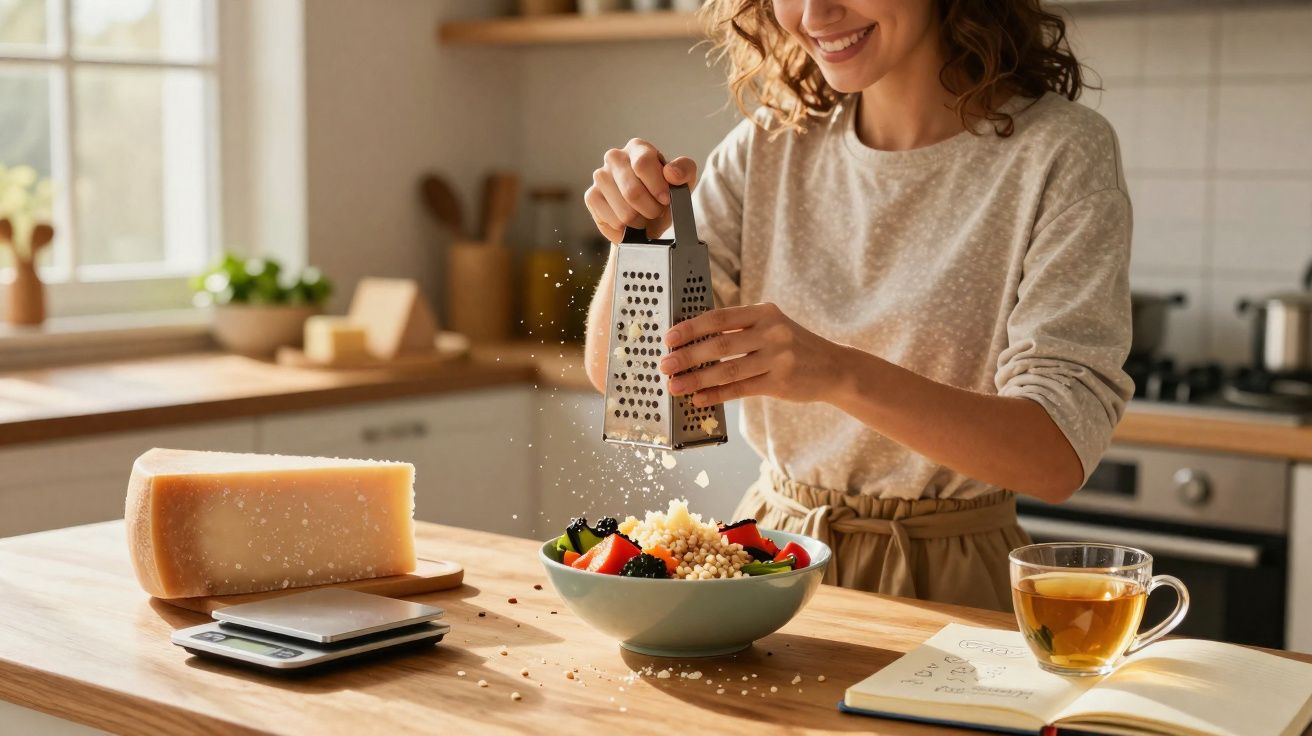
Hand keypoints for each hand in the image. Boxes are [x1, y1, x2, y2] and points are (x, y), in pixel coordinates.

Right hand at [584, 138, 697, 243]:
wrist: (649, 214)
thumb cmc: (665, 192)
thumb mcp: (684, 180)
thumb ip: (684, 171)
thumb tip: (671, 173)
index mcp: (638, 148)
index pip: (643, 163)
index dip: (657, 187)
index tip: (666, 200)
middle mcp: (615, 157)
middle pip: (632, 192)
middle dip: (651, 209)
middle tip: (657, 212)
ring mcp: (600, 176)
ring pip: (623, 211)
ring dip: (639, 221)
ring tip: (644, 216)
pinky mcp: (591, 196)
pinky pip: (611, 221)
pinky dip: (625, 229)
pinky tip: (629, 223)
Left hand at [659, 303, 850, 406]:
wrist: (834, 367)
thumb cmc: (794, 346)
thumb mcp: (772, 326)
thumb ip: (740, 330)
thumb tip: (694, 341)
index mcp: (764, 312)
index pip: (720, 318)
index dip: (691, 328)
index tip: (669, 338)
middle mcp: (771, 332)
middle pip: (719, 345)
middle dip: (687, 356)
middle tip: (664, 364)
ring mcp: (777, 358)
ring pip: (727, 370)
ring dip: (696, 379)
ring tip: (674, 386)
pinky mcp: (780, 383)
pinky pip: (740, 390)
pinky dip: (716, 395)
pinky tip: (699, 399)